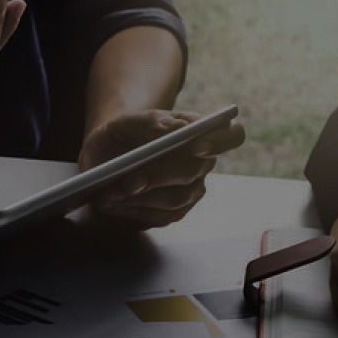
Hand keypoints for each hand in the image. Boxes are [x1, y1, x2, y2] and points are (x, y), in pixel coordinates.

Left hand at [78, 110, 244, 229]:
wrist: (106, 155)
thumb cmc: (121, 134)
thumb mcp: (126, 121)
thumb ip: (150, 121)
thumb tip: (174, 130)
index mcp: (199, 132)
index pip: (230, 135)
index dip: (219, 141)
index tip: (197, 145)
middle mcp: (202, 163)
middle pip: (193, 172)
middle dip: (158, 177)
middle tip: (130, 181)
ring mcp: (191, 190)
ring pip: (176, 199)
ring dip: (141, 198)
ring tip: (111, 193)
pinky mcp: (175, 212)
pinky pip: (160, 217)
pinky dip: (134, 211)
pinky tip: (113, 203)